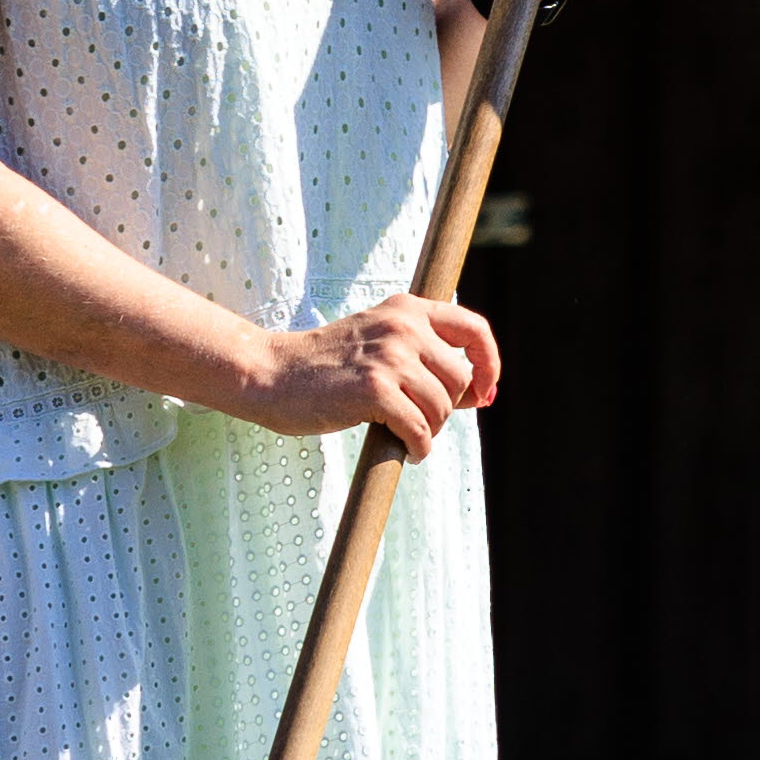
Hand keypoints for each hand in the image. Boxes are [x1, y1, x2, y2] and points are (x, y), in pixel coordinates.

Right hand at [243, 290, 503, 451]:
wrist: (271, 374)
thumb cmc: (326, 367)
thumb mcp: (379, 344)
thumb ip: (425, 358)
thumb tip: (481, 393)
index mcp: (407, 309)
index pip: (475, 330)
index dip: (489, 364)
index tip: (484, 392)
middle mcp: (403, 327)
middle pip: (460, 379)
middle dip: (447, 409)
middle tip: (420, 421)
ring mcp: (389, 357)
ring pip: (442, 408)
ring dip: (429, 431)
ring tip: (406, 435)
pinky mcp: (374, 390)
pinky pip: (421, 430)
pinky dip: (419, 448)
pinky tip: (406, 450)